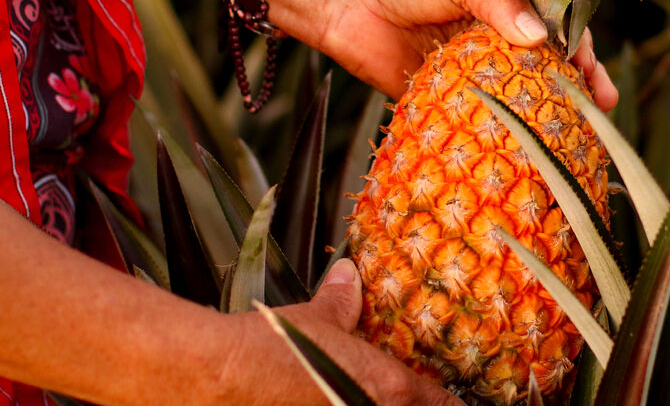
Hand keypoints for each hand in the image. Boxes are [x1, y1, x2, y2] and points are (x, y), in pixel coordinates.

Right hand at [218, 260, 460, 405]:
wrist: (215, 378)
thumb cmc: (269, 349)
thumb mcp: (315, 320)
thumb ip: (341, 303)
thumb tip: (348, 277)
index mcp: (389, 391)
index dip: (450, 405)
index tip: (453, 402)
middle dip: (413, 405)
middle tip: (402, 395)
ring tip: (352, 393)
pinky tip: (320, 402)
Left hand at [268, 0, 618, 109]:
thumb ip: (497, 0)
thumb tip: (539, 36)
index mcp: (505, 4)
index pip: (557, 25)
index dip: (579, 47)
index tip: (592, 68)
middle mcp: (495, 40)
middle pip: (548, 66)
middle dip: (577, 88)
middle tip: (601, 108)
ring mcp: (473, 73)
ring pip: (520, 97)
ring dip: (546, 116)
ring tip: (574, 136)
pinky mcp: (445, 102)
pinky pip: (479, 120)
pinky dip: (501, 136)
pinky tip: (521, 150)